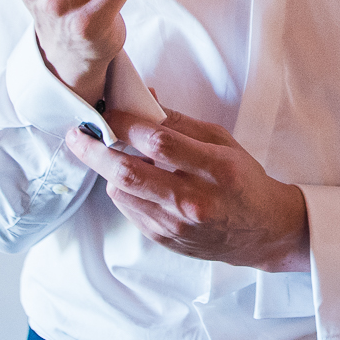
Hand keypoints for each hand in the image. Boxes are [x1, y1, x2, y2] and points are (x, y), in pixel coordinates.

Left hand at [65, 107, 309, 271]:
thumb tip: (143, 100)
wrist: (262, 231)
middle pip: (128, 173)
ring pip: (121, 192)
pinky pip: (128, 209)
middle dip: (95, 150)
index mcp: (215, 169)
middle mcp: (193, 201)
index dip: (126, 124)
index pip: (159, 142)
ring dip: (111, 171)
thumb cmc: (243, 180)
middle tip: (77, 135)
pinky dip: (124, 190)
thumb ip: (180, 123)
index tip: (110, 112)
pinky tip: (137, 180)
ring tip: (118, 157)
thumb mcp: (222, 142)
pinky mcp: (165, 239)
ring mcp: (176, 225)